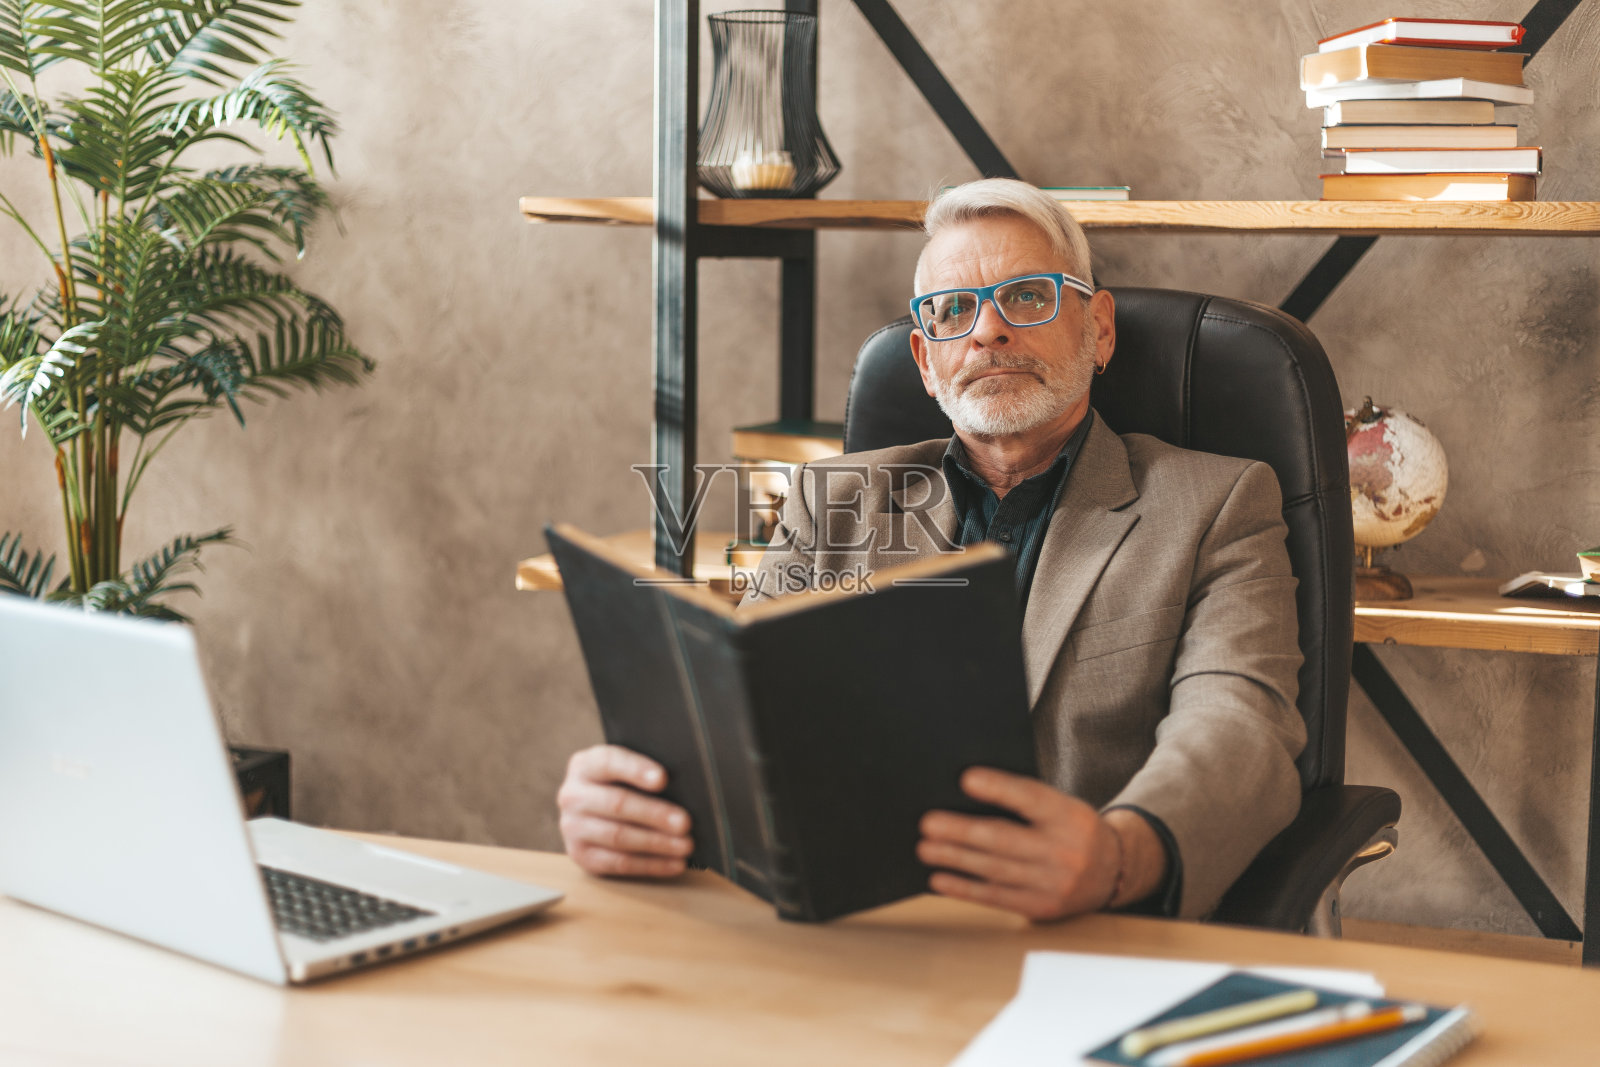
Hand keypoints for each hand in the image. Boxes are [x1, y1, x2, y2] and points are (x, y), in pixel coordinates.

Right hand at [557, 744, 693, 877]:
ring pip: (617, 836)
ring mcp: (572, 827)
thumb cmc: (622, 784)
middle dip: (654, 814)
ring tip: (685, 845)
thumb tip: (686, 787)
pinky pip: (618, 863)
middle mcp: (572, 795)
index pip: (609, 762)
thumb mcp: (628, 770)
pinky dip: (650, 865)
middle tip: (684, 822)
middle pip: (616, 804)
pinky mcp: (581, 855)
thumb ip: (648, 773)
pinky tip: (674, 863)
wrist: (592, 809)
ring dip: (656, 843)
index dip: (636, 769)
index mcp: (584, 765)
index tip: (663, 779)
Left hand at [917, 768, 1155, 919]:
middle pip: (1005, 839)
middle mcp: (1065, 852)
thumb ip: (1025, 800)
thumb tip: (967, 793)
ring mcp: (1054, 884)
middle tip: (928, 823)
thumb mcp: (1062, 806)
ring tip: (925, 848)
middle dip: (962, 832)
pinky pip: (996, 898)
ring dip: (955, 859)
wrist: (1114, 871)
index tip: (965, 778)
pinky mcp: (1042, 909)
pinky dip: (964, 889)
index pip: (1032, 798)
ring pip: (995, 870)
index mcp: (1070, 817)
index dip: (998, 788)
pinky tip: (940, 879)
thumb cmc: (1072, 830)